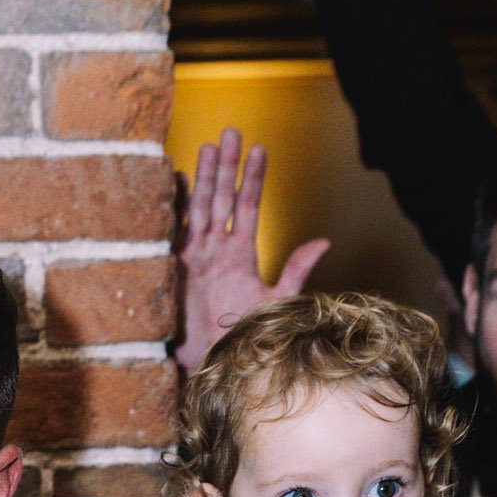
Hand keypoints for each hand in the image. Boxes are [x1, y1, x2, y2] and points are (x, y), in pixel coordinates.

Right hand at [176, 127, 329, 371]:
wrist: (211, 364)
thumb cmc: (243, 338)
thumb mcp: (275, 299)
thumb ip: (296, 269)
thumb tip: (323, 242)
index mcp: (240, 255)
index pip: (247, 207)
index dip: (252, 178)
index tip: (259, 149)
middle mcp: (216, 250)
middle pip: (222, 197)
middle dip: (226, 165)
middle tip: (230, 132)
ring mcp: (194, 256)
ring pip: (200, 206)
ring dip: (205, 176)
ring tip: (209, 145)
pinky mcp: (173, 267)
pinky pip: (175, 229)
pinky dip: (176, 204)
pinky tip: (177, 179)